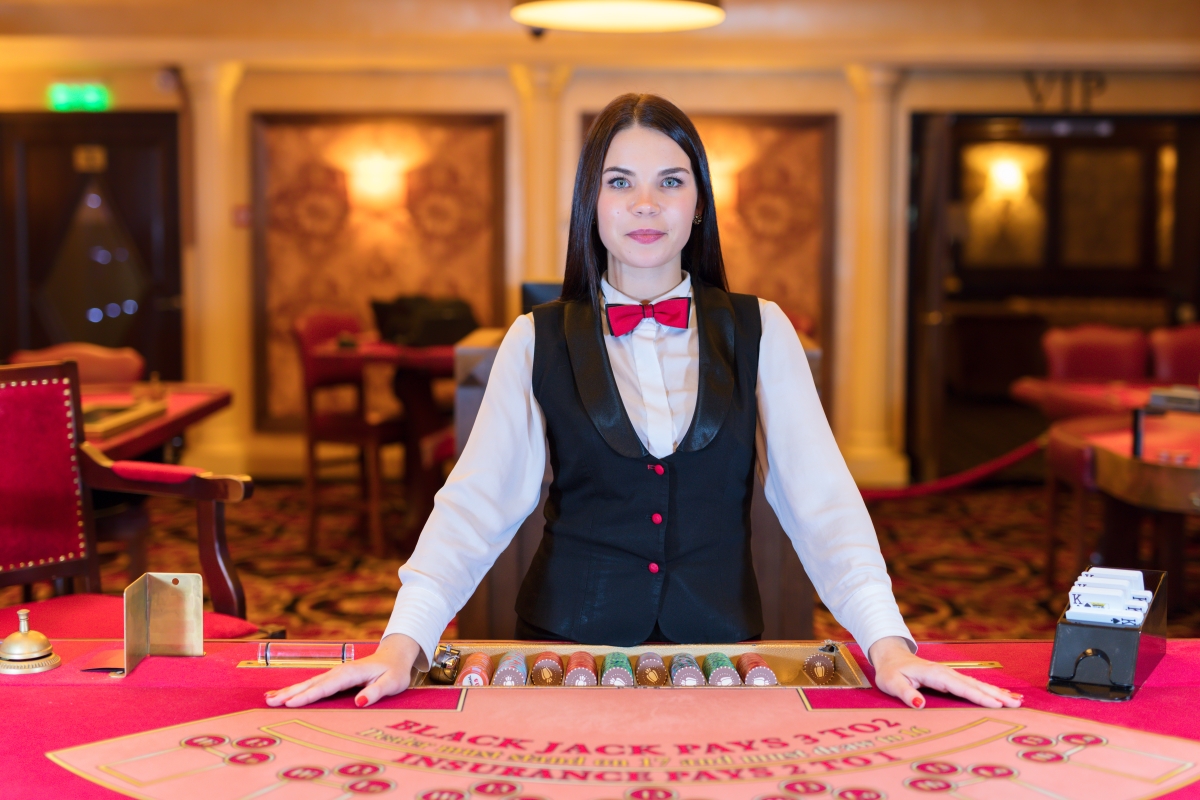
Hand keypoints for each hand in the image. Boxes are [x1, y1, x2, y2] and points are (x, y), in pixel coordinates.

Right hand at [266, 633, 421, 708]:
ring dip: (289, 691)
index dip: (308, 695)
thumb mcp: (392, 683)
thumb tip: (359, 701)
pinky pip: (313, 684)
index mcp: (351, 673)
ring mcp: (335, 673)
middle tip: (269, 702)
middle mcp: (339, 671)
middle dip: (290, 693)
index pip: (326, 686)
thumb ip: (376, 692)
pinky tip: (284, 694)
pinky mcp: (334, 677)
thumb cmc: (395, 672)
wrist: (394, 655)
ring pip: (309, 683)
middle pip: (311, 683)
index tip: (290, 703)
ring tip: (269, 699)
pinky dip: (297, 689)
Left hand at [867, 636, 1022, 709]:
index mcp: (934, 674)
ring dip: (997, 693)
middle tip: (1017, 704)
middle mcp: (946, 673)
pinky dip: (989, 690)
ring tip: (1017, 700)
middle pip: (975, 685)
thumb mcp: (892, 682)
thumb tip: (919, 704)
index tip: (996, 704)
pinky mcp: (951, 678)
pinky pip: (973, 685)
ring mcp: (950, 674)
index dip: (978, 696)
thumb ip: (905, 693)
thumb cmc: (891, 672)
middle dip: (996, 695)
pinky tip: (1002, 695)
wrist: (891, 657)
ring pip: (977, 684)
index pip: (960, 687)